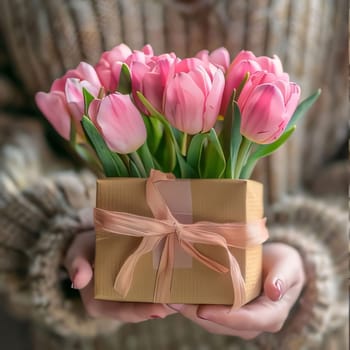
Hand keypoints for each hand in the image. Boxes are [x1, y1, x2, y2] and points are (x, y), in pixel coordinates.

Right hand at [64, 231, 175, 321]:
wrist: (98, 236)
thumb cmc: (87, 246)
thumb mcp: (78, 250)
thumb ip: (76, 262)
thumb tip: (78, 279)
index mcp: (100, 301)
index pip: (120, 312)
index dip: (139, 312)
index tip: (158, 310)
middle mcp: (119, 301)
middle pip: (142, 308)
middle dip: (162, 307)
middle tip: (181, 303)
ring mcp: (133, 292)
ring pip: (153, 299)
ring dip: (171, 298)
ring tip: (188, 293)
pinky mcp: (144, 281)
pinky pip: (158, 284)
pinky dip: (171, 283)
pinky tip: (186, 277)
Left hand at [168, 242, 305, 338]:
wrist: (277, 266)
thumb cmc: (284, 263)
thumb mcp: (289, 264)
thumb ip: (283, 277)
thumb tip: (274, 291)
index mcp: (271, 315)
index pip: (248, 321)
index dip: (225, 317)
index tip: (203, 310)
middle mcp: (253, 323)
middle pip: (223, 324)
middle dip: (197, 315)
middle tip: (173, 301)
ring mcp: (239, 319)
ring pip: (212, 321)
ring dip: (190, 312)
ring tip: (169, 298)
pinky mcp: (227, 311)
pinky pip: (208, 312)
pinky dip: (192, 305)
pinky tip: (177, 294)